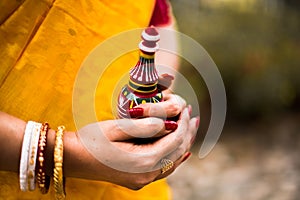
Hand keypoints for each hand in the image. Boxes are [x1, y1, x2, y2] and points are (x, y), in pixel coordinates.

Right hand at [75, 106, 198, 189]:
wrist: (73, 159)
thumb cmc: (91, 140)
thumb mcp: (116, 127)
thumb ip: (145, 126)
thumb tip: (167, 123)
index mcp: (143, 161)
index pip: (174, 140)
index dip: (182, 124)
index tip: (186, 109)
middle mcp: (146, 175)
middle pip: (177, 152)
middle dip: (187, 133)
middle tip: (194, 116)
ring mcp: (142, 180)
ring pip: (172, 161)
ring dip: (182, 144)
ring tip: (190, 127)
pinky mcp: (138, 179)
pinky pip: (163, 168)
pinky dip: (174, 156)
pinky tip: (181, 150)